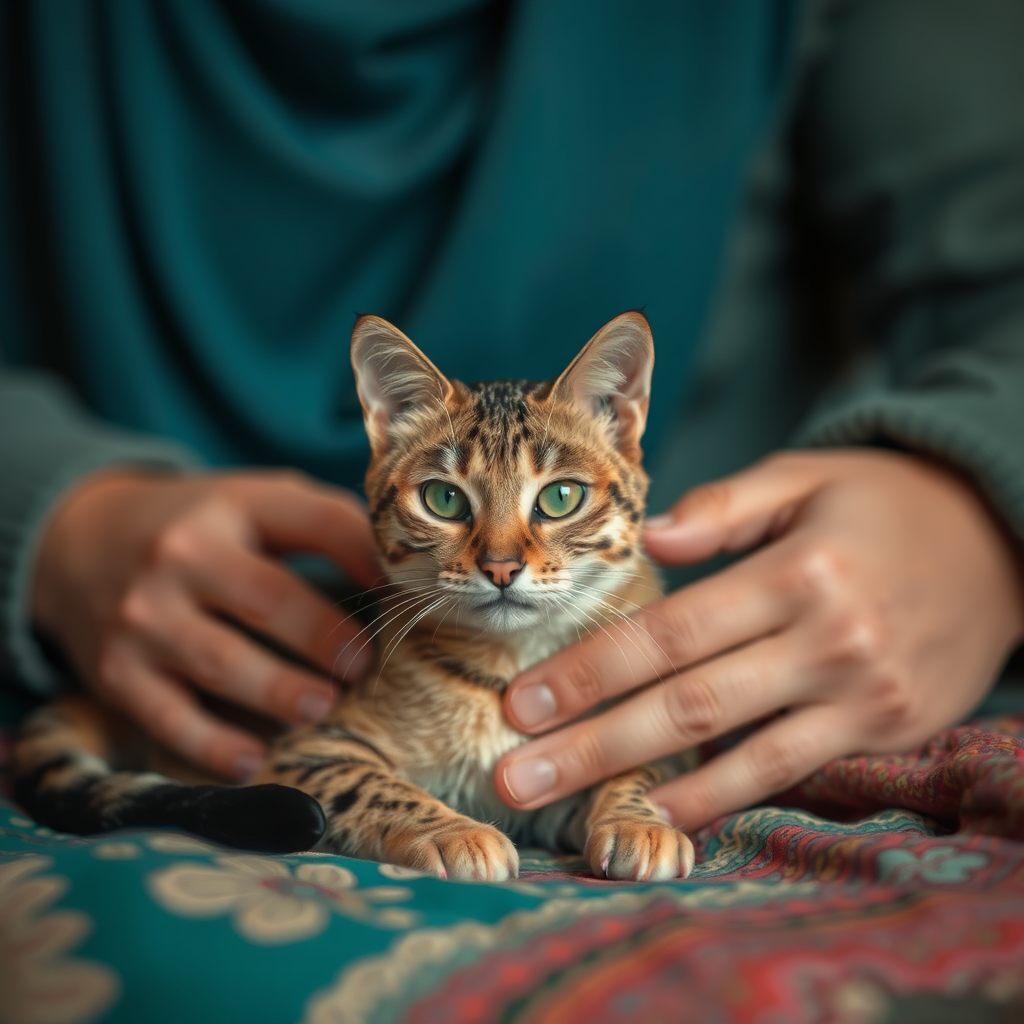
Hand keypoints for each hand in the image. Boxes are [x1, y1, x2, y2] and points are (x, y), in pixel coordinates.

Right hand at [32, 470, 380, 779]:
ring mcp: (143, 617)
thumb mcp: (254, 502)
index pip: (312, 520)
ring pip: (221, 662)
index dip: (362, 553)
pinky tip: (252, 760)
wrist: (78, 541)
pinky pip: (168, 716)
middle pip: (267, 599)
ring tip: (323, 705)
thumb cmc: (199, 527)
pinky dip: (211, 744)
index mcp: (230, 506)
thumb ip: (323, 523)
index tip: (398, 590)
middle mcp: (180, 556)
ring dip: (279, 692)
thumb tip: (398, 575)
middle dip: (323, 637)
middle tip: (362, 665)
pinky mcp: (116, 672)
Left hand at [496, 450, 1023, 828]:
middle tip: (512, 773)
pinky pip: (790, 771)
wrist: (997, 541)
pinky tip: (664, 811)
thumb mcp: (803, 478)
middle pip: (685, 700)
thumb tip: (647, 540)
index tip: (521, 700)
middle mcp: (825, 638)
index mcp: (793, 570)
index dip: (588, 670)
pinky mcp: (885, 730)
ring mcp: (859, 694)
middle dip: (589, 742)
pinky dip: (723, 796)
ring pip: (733, 749)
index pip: (667, 632)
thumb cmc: (881, 503)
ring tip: (565, 807)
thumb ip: (722, 509)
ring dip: (641, 781)